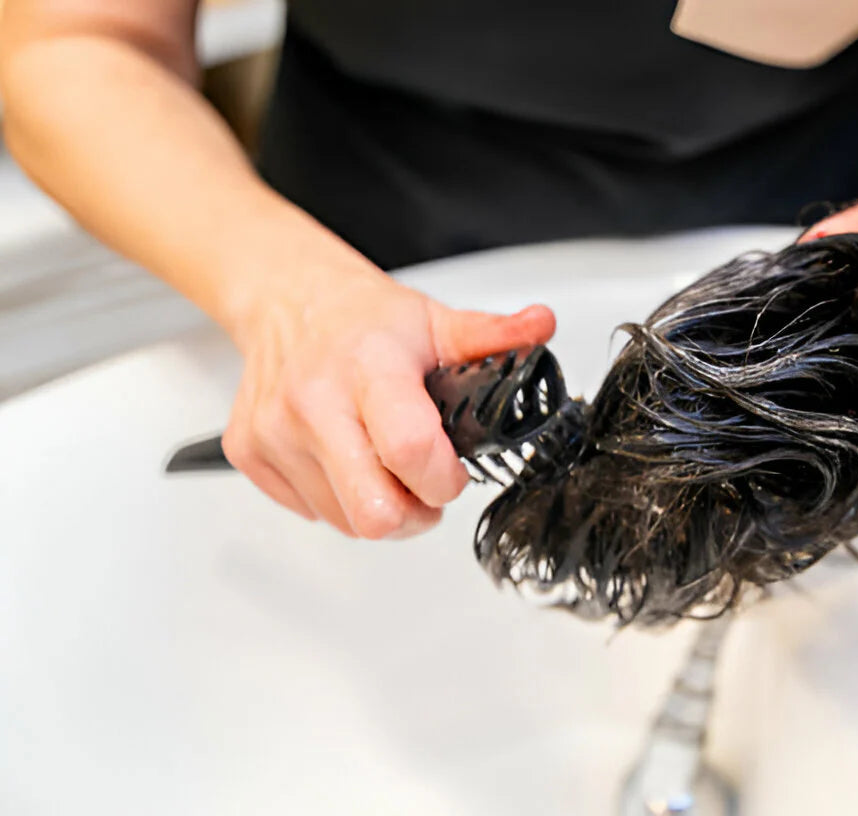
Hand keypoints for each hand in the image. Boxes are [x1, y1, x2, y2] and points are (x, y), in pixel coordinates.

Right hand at [222, 267, 555, 538]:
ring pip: (343, 521)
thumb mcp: (434, 320)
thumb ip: (493, 335)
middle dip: (413, 513)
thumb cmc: (362, 319)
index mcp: (369, 367)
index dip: (443, 479)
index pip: (410, 451)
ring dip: (376, 505)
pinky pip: (308, 510)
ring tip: (383, 461)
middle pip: (374, 512)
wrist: (287, 299)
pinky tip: (346, 457)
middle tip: (423, 485)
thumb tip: (541, 326)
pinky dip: (335, 498)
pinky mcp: (248, 452)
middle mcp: (313, 401)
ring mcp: (274, 431)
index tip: (452, 470)